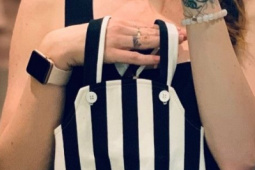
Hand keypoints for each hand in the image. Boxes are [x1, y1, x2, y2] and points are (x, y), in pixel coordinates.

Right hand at [40, 18, 185, 69]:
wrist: (69, 44)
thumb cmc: (89, 41)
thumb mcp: (108, 33)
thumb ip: (124, 37)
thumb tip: (139, 42)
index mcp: (121, 24)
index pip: (147, 27)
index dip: (163, 29)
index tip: (178, 31)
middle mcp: (121, 30)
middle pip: (149, 32)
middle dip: (168, 34)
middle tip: (185, 36)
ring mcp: (117, 42)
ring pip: (144, 43)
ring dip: (161, 44)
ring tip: (177, 45)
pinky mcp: (112, 55)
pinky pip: (133, 58)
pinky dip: (146, 59)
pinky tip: (158, 60)